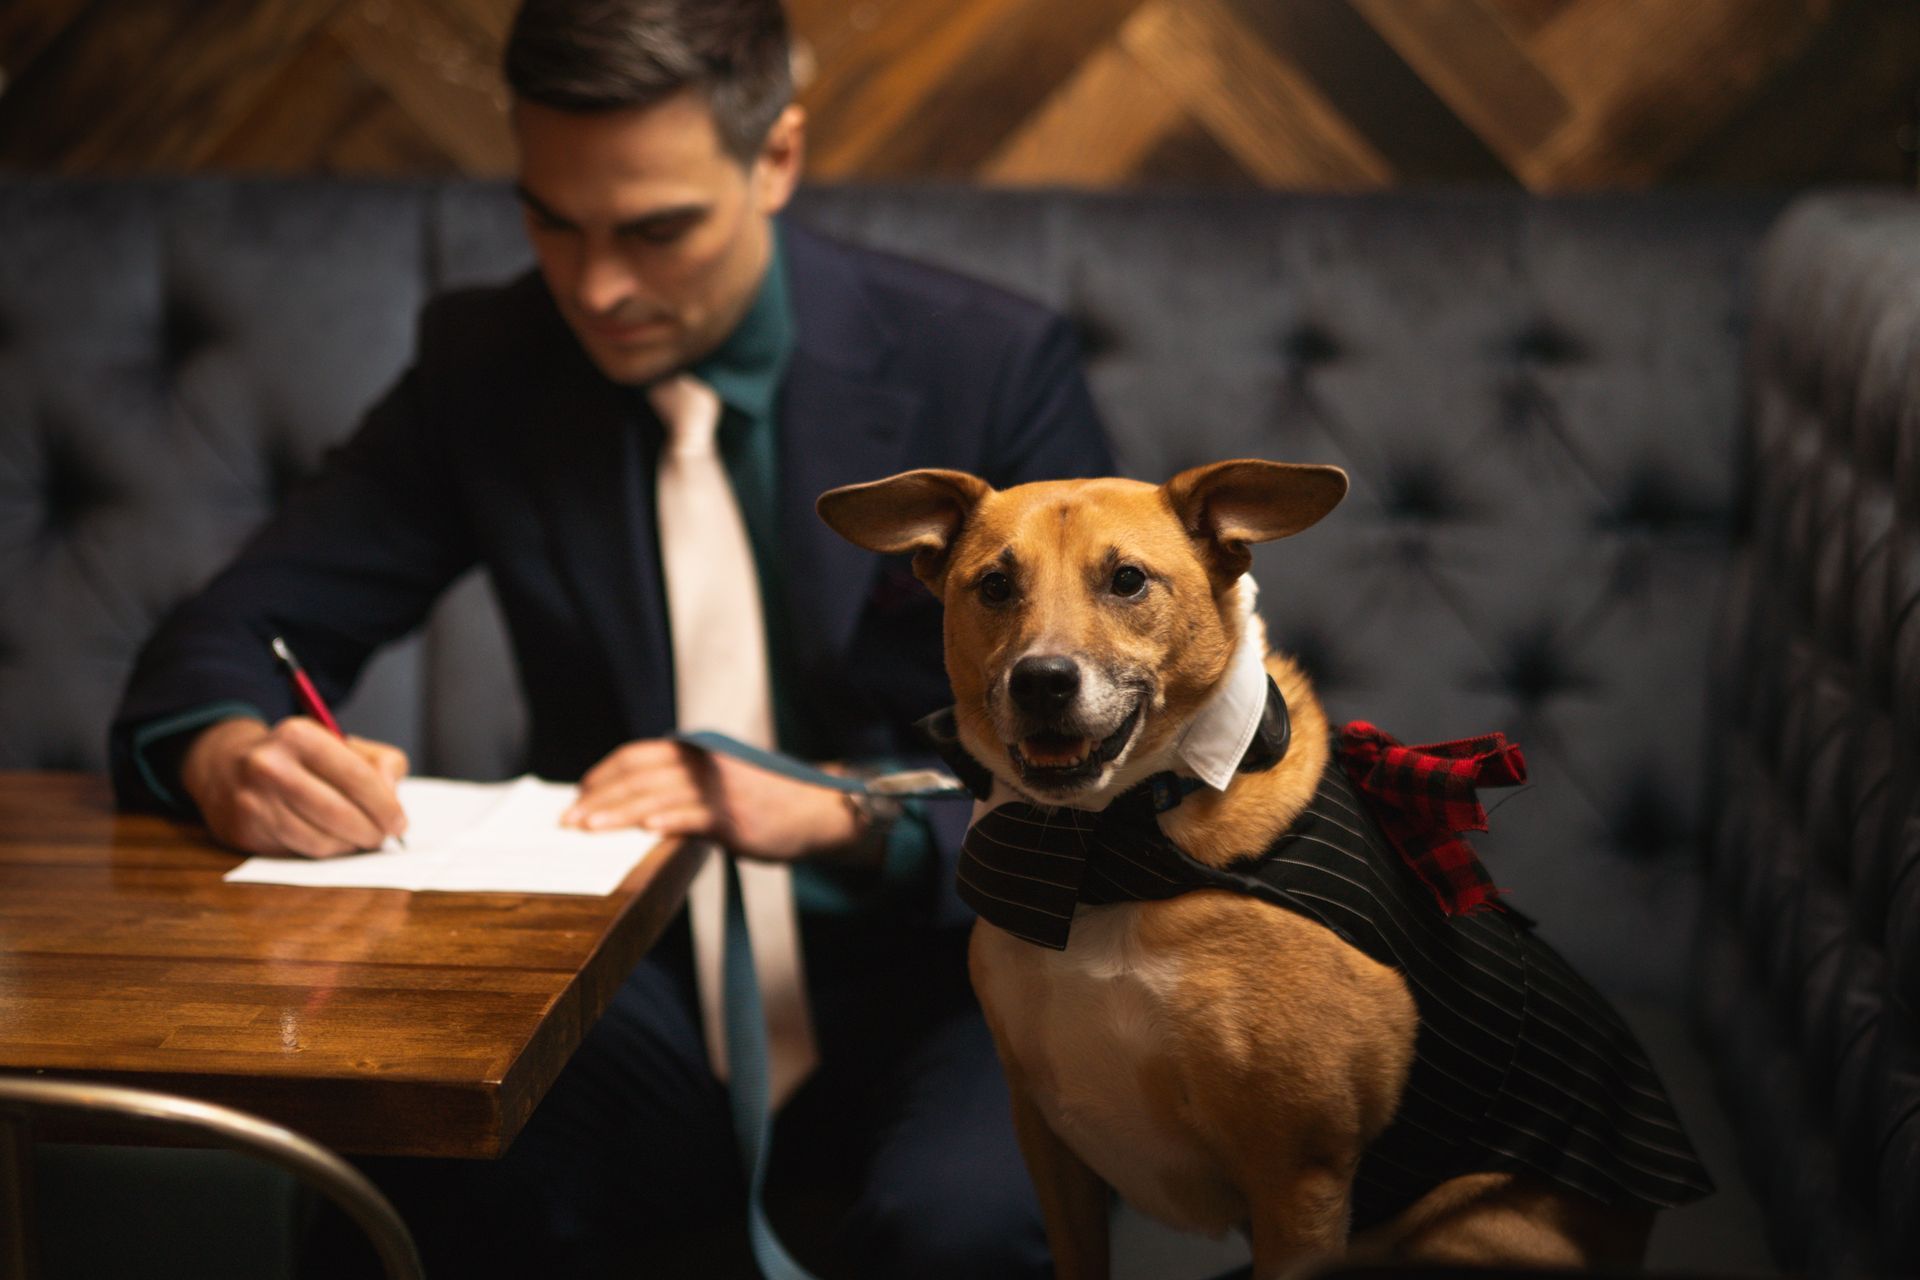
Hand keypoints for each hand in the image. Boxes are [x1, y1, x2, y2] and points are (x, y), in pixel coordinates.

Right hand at [180, 716, 409, 858]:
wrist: (226, 767)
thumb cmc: (300, 758)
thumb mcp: (341, 743)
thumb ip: (381, 763)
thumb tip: (392, 801)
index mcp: (300, 735)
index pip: (357, 776)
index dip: (385, 805)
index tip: (399, 822)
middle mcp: (271, 766)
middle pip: (340, 813)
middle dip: (371, 831)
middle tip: (383, 836)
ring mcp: (254, 800)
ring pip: (321, 839)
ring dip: (350, 845)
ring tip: (360, 838)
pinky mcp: (246, 829)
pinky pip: (301, 851)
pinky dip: (326, 851)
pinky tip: (333, 841)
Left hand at [561, 739, 875, 863]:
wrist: (817, 810)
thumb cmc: (765, 801)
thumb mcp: (719, 781)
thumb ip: (681, 785)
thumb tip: (632, 807)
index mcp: (697, 750)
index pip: (636, 756)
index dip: (602, 775)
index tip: (578, 794)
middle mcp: (704, 762)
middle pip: (638, 777)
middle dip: (598, 799)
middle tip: (568, 820)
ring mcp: (719, 789)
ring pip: (657, 797)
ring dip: (618, 814)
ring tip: (589, 828)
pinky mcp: (734, 816)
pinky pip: (694, 817)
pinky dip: (669, 821)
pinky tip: (647, 830)